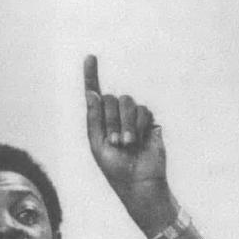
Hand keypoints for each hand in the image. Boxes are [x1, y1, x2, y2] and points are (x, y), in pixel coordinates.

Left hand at [83, 55, 170, 207]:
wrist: (139, 181)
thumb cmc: (115, 168)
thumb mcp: (97, 145)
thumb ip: (94, 119)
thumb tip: (92, 93)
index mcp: (100, 122)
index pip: (95, 95)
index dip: (91, 76)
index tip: (90, 57)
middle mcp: (115, 116)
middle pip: (111, 99)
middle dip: (111, 120)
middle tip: (115, 142)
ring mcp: (132, 118)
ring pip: (127, 102)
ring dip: (125, 124)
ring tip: (127, 144)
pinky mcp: (149, 121)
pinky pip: (143, 110)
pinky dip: (139, 125)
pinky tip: (139, 140)